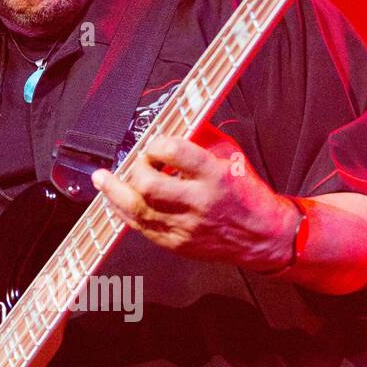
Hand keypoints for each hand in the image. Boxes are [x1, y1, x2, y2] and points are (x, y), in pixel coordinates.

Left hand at [91, 134, 296, 269]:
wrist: (263, 236)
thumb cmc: (246, 194)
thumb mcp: (231, 156)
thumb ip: (201, 137)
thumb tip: (173, 122)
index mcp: (215, 175)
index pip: (174, 151)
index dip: (157, 143)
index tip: (156, 143)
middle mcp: (199, 202)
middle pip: (148, 185)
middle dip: (136, 168)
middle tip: (139, 162)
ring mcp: (185, 227)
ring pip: (137, 210)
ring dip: (114, 191)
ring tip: (103, 179)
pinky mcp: (177, 244)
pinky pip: (140, 228)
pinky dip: (124, 211)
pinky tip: (117, 200)